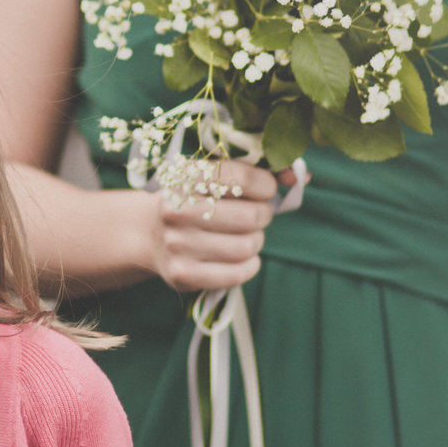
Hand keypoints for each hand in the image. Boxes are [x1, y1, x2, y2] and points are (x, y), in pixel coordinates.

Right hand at [140, 157, 277, 292]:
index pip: (239, 177)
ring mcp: (177, 245)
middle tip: (256, 216)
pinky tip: (243, 257)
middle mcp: (176, 211)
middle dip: (263, 215)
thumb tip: (299, 176)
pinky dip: (250, 265)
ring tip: (247, 236)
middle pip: (250, 216)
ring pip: (247, 246)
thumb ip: (258, 171)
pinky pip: (237, 273)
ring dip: (257, 241)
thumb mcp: (214, 177)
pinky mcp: (182, 274)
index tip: (265, 190)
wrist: (148, 234)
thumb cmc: (194, 200)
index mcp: (183, 178)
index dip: (265, 184)